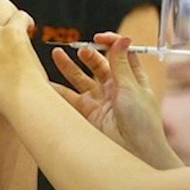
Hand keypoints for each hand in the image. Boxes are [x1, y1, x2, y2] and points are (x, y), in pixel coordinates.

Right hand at [51, 32, 179, 168]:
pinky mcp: (86, 113)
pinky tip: (47, 82)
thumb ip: (120, 63)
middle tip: (79, 50)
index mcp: (130, 78)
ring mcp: (99, 100)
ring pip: (80, 79)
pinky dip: (57, 91)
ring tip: (56, 54)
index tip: (98, 37)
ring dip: (68, 67)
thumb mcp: (131, 87)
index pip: (119, 53)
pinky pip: (69, 98)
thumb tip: (122, 38)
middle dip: (87, 55)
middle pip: (97, 64)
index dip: (109, 42)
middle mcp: (114, 88)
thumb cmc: (142, 121)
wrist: (136, 152)